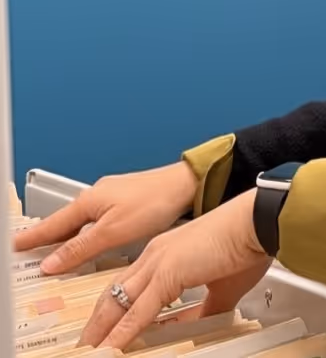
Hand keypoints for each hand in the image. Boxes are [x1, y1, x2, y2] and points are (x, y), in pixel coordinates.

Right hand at [14, 162, 197, 273]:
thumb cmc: (155, 202)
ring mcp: (113, 195)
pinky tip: (90, 238)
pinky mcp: (127, 199)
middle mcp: (99, 194)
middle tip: (29, 247)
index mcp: (89, 200)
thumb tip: (52, 262)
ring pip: (82, 219)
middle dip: (47, 235)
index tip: (15, 244)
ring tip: (55, 248)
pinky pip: (97, 217)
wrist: (186, 185)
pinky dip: (86, 230)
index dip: (34, 237)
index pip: (53, 224)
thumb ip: (81, 248)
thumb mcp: (113, 232)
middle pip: (65, 220)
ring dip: (67, 234)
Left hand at [79, 190, 270, 350]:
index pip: (130, 285)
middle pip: (114, 293)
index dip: (115, 310)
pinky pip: (137, 312)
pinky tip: (109, 350)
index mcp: (167, 252)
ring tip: (88, 351)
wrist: (258, 222)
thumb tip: (198, 326)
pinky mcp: (167, 274)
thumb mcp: (223, 287)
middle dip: (97, 323)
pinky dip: (120, 335)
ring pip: (117, 302)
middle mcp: (156, 254)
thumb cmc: (248, 244)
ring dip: (100, 330)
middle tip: (86, 345)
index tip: (107, 330)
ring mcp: (159, 262)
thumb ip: (205, 309)